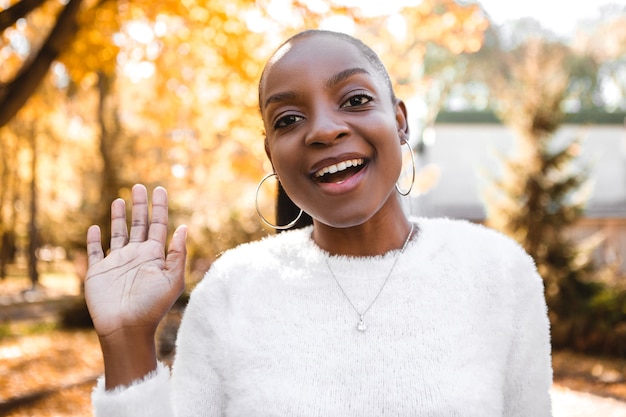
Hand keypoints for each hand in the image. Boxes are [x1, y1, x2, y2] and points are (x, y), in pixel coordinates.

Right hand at [85, 184, 186, 339]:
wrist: (126, 328)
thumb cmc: (152, 307)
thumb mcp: (172, 279)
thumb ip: (178, 254)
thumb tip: (184, 227)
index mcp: (154, 256)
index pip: (158, 225)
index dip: (159, 207)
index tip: (159, 189)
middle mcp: (136, 256)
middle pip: (138, 225)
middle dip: (140, 206)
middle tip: (139, 186)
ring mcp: (117, 263)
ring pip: (118, 234)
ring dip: (119, 217)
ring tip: (120, 199)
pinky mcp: (98, 272)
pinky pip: (95, 252)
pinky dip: (94, 240)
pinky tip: (95, 227)